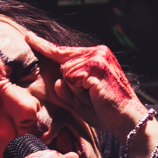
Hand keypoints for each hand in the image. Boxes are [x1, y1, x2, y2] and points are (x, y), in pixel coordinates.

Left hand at [21, 31, 146, 135]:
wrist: (129, 120)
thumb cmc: (107, 111)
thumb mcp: (80, 100)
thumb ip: (66, 89)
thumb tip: (57, 80)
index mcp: (96, 55)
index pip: (64, 51)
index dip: (44, 46)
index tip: (28, 37)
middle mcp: (98, 51)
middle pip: (62, 62)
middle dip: (72, 85)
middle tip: (93, 97)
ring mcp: (97, 57)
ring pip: (65, 71)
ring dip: (76, 89)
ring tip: (95, 96)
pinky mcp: (96, 67)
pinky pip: (71, 78)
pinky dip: (79, 91)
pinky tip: (96, 95)